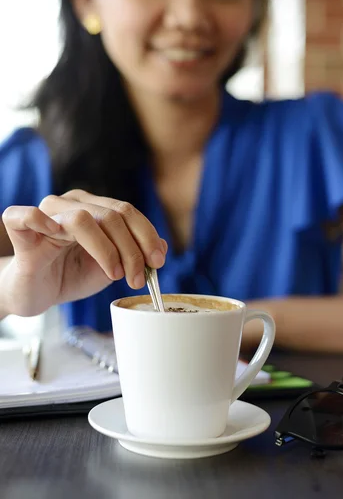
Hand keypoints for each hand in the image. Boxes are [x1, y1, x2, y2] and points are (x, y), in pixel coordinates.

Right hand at [2, 189, 166, 315]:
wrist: (34, 294)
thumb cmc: (69, 276)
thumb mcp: (110, 269)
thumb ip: (134, 255)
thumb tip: (164, 246)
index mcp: (93, 208)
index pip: (127, 211)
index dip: (147, 236)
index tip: (158, 262)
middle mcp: (71, 204)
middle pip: (112, 215)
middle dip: (133, 249)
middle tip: (138, 278)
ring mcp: (46, 215)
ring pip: (83, 219)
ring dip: (107, 249)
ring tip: (114, 274)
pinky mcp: (21, 231)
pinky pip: (26, 215)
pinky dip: (39, 220)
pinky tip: (56, 236)